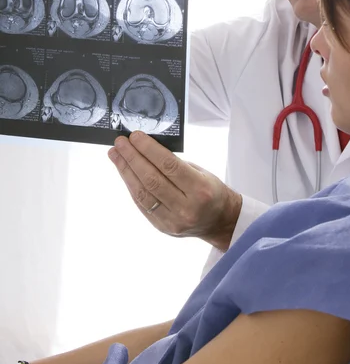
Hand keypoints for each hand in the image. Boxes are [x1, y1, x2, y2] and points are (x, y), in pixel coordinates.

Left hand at [108, 132, 241, 250]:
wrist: (219, 222)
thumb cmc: (211, 191)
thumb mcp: (201, 172)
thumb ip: (175, 165)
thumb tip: (146, 149)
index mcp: (200, 190)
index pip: (169, 166)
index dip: (149, 149)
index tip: (135, 136)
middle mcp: (186, 208)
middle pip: (152, 180)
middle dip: (132, 158)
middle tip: (120, 143)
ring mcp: (173, 221)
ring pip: (142, 193)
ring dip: (126, 171)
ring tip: (115, 155)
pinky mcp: (162, 227)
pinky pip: (142, 204)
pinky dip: (131, 186)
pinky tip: (124, 172)